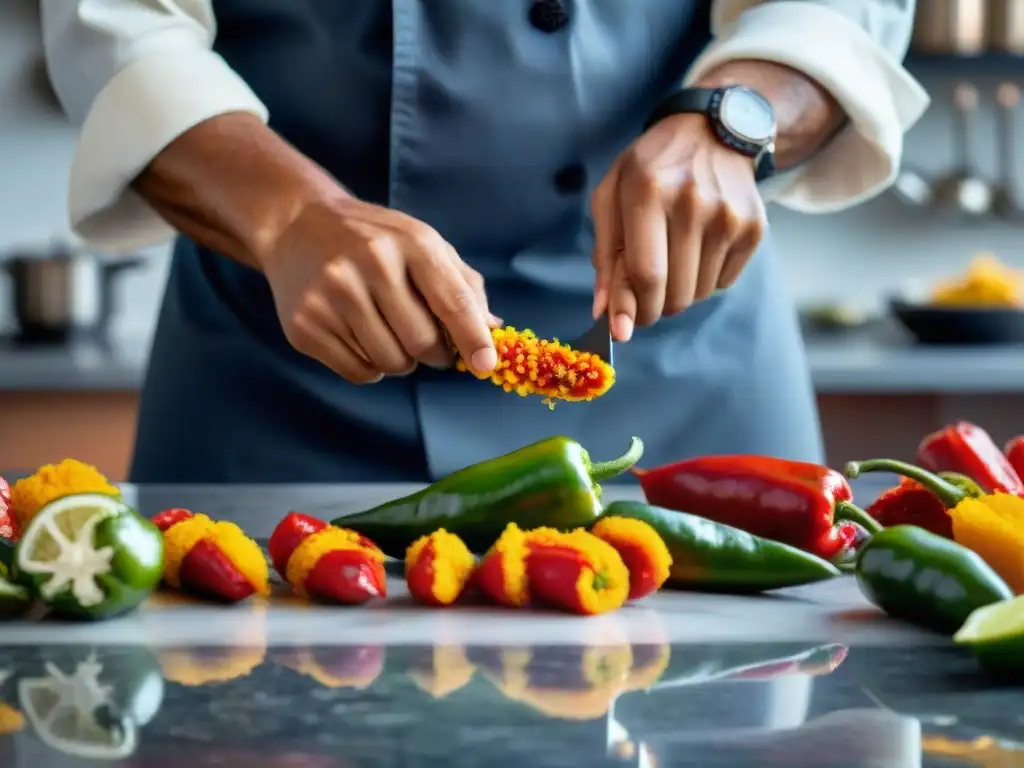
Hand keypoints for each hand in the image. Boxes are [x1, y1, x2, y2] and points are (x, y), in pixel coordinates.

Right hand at [262, 198, 498, 383]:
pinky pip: (359, 373)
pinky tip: (359, 336)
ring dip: (400, 361)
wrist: (296, 225)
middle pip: (421, 343)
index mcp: (411, 242)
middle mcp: (370, 264)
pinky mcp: (305, 324)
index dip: (472, 339)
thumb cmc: (375, 240)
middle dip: (434, 354)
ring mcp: (333, 294)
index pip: (452, 301)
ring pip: (390, 363)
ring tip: (387, 330)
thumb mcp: (423, 244)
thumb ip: (462, 286)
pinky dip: (369, 367)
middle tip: (427, 343)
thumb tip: (492, 330)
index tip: (485, 366)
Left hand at [590, 113, 766, 340]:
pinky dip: (704, 280)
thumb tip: (605, 311)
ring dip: (679, 292)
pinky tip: (697, 249)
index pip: (646, 273)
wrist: (712, 131)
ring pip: (698, 293)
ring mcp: (729, 216)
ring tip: (671, 259)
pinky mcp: (754, 227)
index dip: (632, 309)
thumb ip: (604, 252)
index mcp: (649, 191)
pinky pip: (722, 283)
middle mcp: (693, 203)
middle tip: (644, 294)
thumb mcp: (612, 194)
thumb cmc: (649, 168)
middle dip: (653, 307)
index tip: (622, 330)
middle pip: (674, 292)